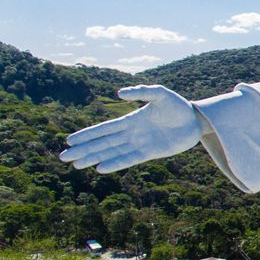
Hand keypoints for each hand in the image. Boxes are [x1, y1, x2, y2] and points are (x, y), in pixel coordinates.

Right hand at [60, 85, 201, 173]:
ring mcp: (140, 145)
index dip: (87, 135)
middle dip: (83, 150)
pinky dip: (115, 164)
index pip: (104, 129)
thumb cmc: (177, 106)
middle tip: (64, 157)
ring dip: (94, 158)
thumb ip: (141, 91)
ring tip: (76, 165)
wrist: (196, 120)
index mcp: (130, 120)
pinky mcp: (151, 153)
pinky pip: (129, 159)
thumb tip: (119, 92)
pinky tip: (100, 168)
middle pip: (103, 143)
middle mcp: (131, 134)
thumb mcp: (160, 93)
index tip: (70, 140)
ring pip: (112, 153)